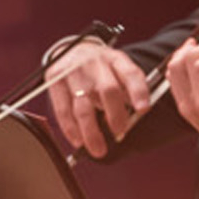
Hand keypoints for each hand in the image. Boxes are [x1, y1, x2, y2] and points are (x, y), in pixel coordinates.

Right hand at [45, 38, 149, 157]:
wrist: (71, 49)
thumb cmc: (101, 68)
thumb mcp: (119, 68)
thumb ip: (129, 89)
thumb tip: (136, 116)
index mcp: (116, 60)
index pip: (131, 74)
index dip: (138, 92)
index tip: (144, 109)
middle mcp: (94, 63)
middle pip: (107, 90)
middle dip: (115, 115)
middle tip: (119, 133)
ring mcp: (72, 71)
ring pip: (83, 105)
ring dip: (91, 130)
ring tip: (98, 149)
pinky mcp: (54, 80)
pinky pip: (62, 109)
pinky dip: (70, 128)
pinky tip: (77, 140)